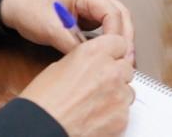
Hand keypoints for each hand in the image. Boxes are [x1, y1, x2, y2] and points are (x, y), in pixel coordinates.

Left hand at [0, 0, 133, 56]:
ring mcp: (91, 7)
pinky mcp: (87, 18)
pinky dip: (111, 40)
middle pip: (121, 14)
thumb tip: (91, 60)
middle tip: (126, 59)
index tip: (114, 53)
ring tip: (122, 59)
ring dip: (121, 38)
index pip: (112, 12)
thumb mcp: (50, 29)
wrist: (16, 7)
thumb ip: (71, 44)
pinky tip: (111, 54)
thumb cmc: (30, 11)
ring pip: (116, 20)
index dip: (117, 33)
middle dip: (126, 36)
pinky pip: (106, 27)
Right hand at [20, 35, 134, 136]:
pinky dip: (114, 115)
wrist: (43, 128)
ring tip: (94, 104)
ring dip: (116, 95)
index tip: (109, 59)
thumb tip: (93, 65)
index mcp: (94, 52)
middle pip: (126, 67)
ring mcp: (118, 94)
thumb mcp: (59, 66)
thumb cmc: (43, 101)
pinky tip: (95, 118)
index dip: (113, 53)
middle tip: (99, 85)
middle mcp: (110, 70)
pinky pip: (125, 112)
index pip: (119, 43)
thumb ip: (85, 61)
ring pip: (128, 91)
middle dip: (116, 75)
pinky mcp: (121, 117)